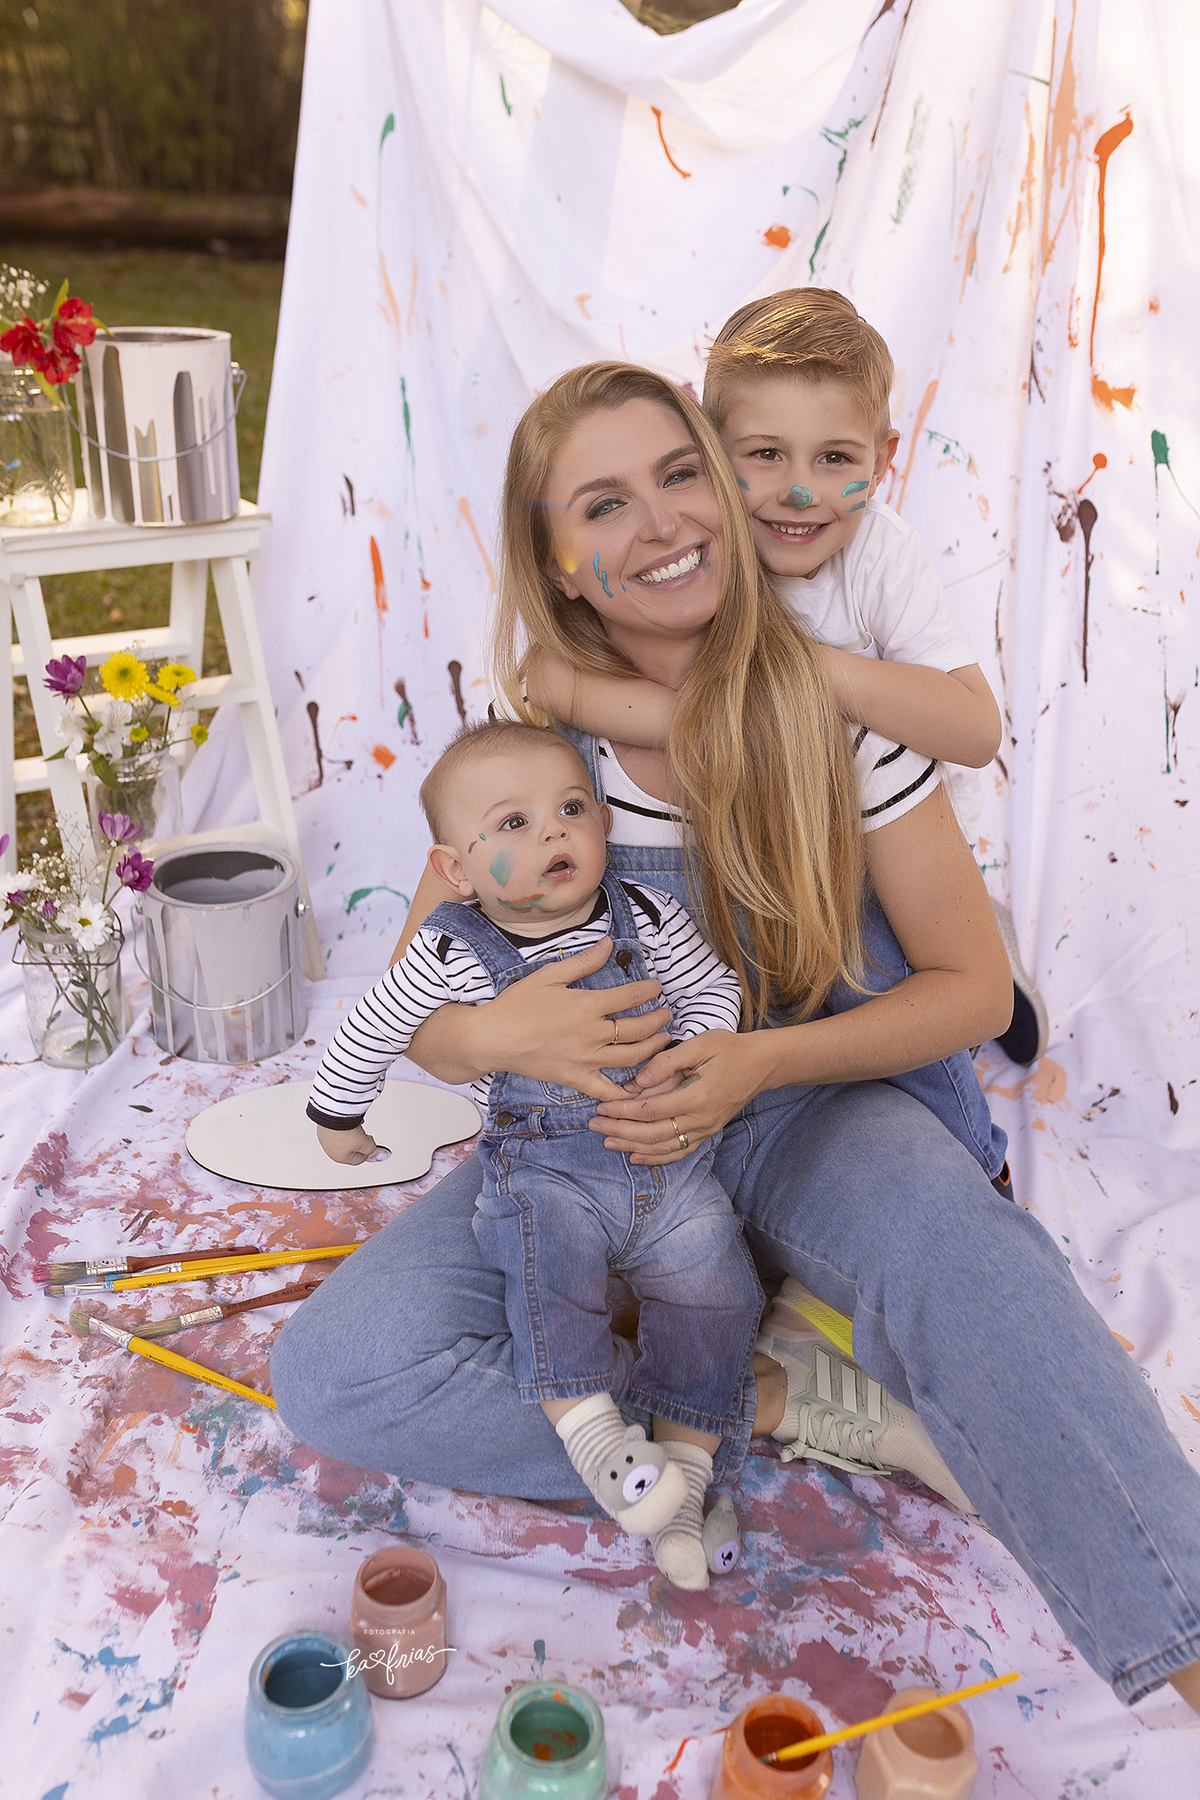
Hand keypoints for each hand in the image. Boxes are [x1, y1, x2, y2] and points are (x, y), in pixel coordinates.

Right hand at [316, 1123, 389, 1166]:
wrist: (334, 1114)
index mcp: (340, 1157)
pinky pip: (337, 1129)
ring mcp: (325, 1138)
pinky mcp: (323, 1127)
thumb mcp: (365, 1144)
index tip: (370, 1144)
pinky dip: (344, 1125)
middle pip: (350, 1148)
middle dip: (359, 1141)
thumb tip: (371, 1149)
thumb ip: (370, 1149)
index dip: (367, 1151)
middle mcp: (330, 1150)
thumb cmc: (346, 1131)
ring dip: (352, 1132)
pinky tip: (349, 1119)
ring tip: (357, 1125)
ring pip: (344, 1138)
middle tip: (364, 1134)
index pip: (358, 1160)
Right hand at [407, 937, 673, 1099]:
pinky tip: (640, 1087)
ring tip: (662, 1041)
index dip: (649, 991)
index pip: (630, 997)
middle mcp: (592, 1034)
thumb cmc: (516, 1005)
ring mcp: (586, 1060)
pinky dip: (627, 1092)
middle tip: (667, 1015)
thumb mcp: (548, 975)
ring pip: (632, 1059)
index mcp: (586, 1005)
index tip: (657, 988)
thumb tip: (608, 943)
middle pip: (639, 1030)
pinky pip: (608, 1090)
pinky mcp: (576, 1080)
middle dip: (659, 1021)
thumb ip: (582, 962)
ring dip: (653, 1049)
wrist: (491, 1039)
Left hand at [589, 1030, 775, 1163]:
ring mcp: (706, 1129)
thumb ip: (667, 1063)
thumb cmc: (730, 1049)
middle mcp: (701, 1119)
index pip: (651, 1110)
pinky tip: (636, 1155)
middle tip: (594, 1125)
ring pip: (664, 1147)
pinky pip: (680, 1151)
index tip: (602, 1106)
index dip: (623, 1111)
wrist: (762, 1064)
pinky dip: (656, 1157)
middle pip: (653, 1133)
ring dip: (633, 1146)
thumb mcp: (700, 1044)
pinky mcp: (708, 1132)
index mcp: (698, 1096)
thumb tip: (638, 1083)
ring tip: (608, 1142)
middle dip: (620, 1131)